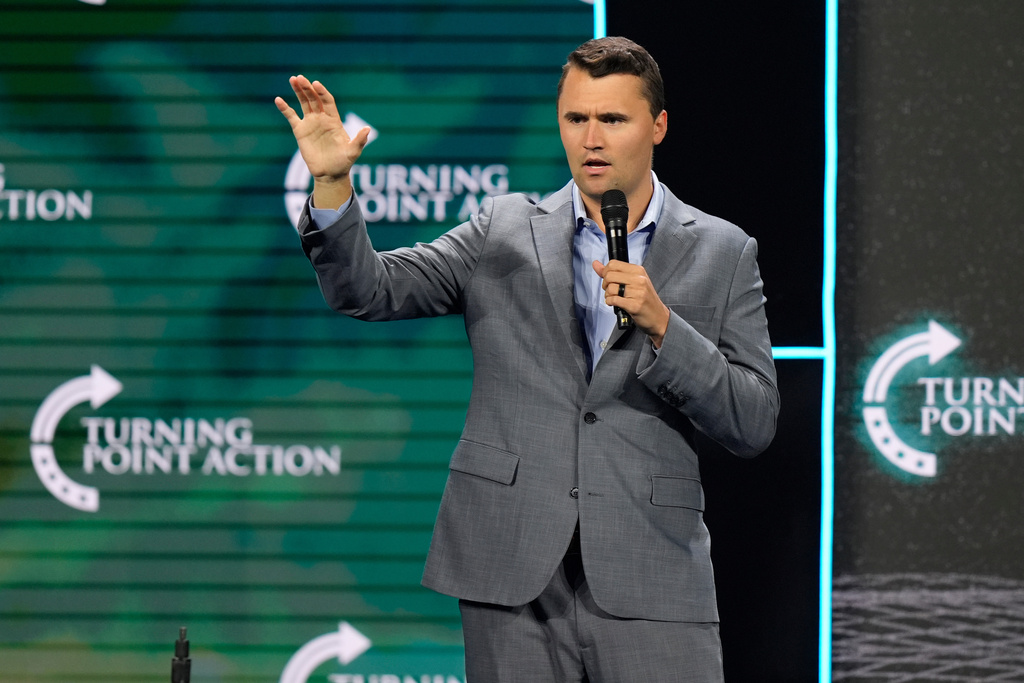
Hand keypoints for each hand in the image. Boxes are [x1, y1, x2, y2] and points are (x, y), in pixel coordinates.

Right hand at [275, 75, 370, 207]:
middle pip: (314, 98)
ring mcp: (310, 124)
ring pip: (303, 103)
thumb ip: (359, 140)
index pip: (327, 101)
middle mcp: (322, 119)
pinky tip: (278, 100)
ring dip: (298, 91)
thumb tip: (367, 129)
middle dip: (308, 88)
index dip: (321, 92)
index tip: (316, 84)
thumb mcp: (353, 152)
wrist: (330, 174)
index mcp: (334, 120)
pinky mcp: (300, 131)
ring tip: (292, 79)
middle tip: (300, 78)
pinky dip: (285, 108)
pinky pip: (291, 117)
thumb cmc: (343, 163)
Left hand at [593, 260, 670, 346]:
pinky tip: (615, 304)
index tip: (610, 280)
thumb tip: (595, 264)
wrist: (659, 317)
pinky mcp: (634, 305)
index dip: (606, 272)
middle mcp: (639, 279)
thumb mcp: (632, 282)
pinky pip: (613, 300)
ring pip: (610, 288)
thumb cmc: (644, 299)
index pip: (613, 264)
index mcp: (639, 271)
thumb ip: (613, 272)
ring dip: (608, 295)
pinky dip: (610, 302)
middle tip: (611, 291)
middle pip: (609, 276)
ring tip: (614, 298)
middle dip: (605, 285)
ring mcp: (638, 292)